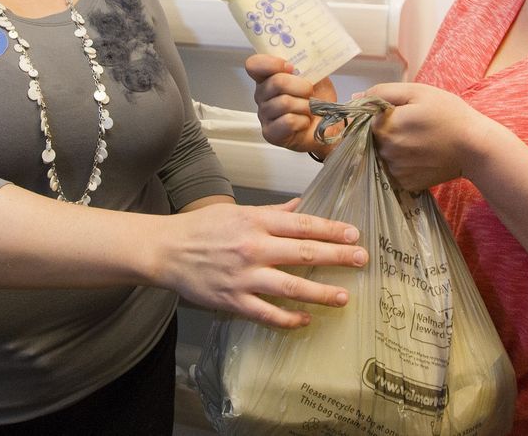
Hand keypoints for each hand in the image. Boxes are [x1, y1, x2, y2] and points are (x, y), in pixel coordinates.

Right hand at [163, 199, 367, 327]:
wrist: (166, 251)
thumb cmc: (202, 228)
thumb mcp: (238, 211)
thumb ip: (272, 213)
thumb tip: (302, 207)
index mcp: (255, 221)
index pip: (302, 224)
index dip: (331, 230)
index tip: (354, 235)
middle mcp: (253, 248)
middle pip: (304, 253)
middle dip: (337, 257)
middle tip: (362, 260)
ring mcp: (244, 277)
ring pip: (291, 287)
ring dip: (321, 293)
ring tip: (343, 297)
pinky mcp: (233, 301)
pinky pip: (267, 314)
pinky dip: (289, 319)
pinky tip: (306, 320)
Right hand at [245, 54, 336, 154]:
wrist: (330, 123)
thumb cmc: (319, 98)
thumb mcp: (317, 75)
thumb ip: (308, 64)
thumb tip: (308, 54)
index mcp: (268, 77)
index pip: (254, 65)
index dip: (271, 63)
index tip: (291, 67)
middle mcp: (261, 95)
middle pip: (276, 82)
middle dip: (301, 86)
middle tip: (310, 92)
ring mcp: (264, 115)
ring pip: (284, 103)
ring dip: (305, 106)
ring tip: (309, 109)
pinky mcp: (270, 133)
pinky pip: (288, 121)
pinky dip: (303, 121)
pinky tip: (304, 122)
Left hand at [366, 82, 485, 191]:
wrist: (476, 147)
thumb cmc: (449, 114)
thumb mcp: (417, 92)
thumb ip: (382, 92)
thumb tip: (354, 98)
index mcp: (384, 127)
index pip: (366, 119)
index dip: (382, 113)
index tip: (402, 112)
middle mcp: (385, 151)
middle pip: (374, 138)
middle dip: (388, 130)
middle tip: (415, 126)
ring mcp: (395, 170)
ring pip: (384, 155)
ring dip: (395, 147)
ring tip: (420, 141)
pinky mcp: (406, 184)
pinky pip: (395, 170)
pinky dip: (404, 163)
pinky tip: (422, 155)